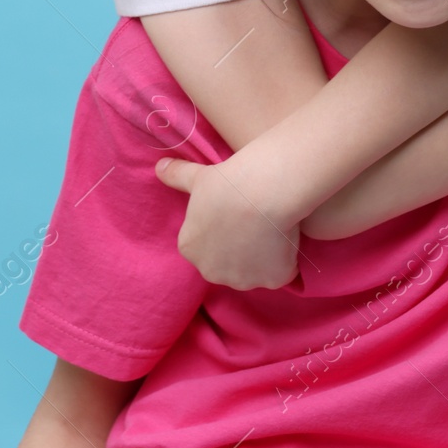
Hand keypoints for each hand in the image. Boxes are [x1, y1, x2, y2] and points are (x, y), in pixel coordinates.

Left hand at [154, 152, 301, 289]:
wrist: (262, 192)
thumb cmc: (226, 183)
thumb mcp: (198, 177)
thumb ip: (176, 175)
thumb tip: (159, 166)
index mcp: (190, 248)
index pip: (205, 245)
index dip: (223, 230)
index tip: (236, 214)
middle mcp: (211, 271)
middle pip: (227, 265)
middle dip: (239, 251)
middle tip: (255, 222)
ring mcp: (242, 280)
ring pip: (253, 272)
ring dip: (262, 258)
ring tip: (273, 229)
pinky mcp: (272, 281)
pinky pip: (280, 273)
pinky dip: (285, 261)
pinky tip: (288, 238)